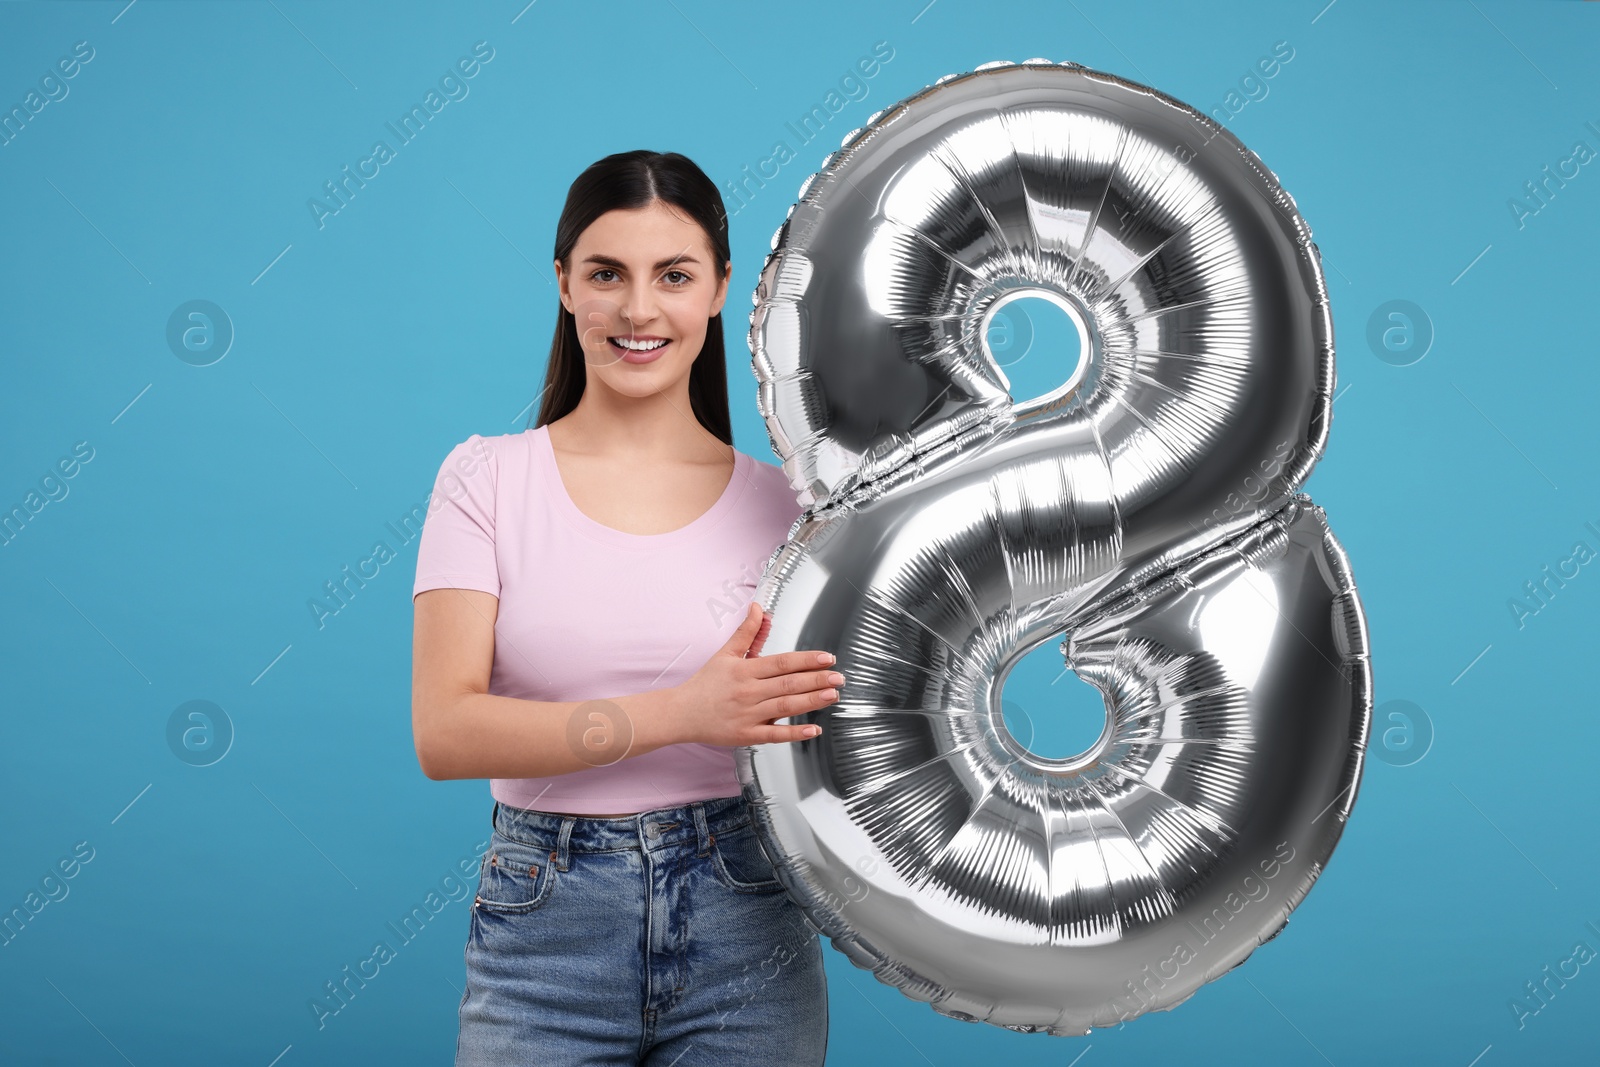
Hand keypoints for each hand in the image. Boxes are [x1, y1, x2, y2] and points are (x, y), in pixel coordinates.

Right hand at [669, 602, 841, 746]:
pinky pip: (774, 735)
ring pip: (785, 707)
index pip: (782, 662)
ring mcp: (747, 715)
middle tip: (838, 677)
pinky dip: (794, 733)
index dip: (807, 659)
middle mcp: (747, 691)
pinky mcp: (746, 735)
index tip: (827, 658)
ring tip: (832, 696)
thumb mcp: (725, 653)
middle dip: (817, 680)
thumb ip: (746, 631)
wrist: (680, 713)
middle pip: (788, 684)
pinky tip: (813, 730)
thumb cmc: (705, 684)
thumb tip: (759, 607)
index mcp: (744, 670)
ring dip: (811, 701)